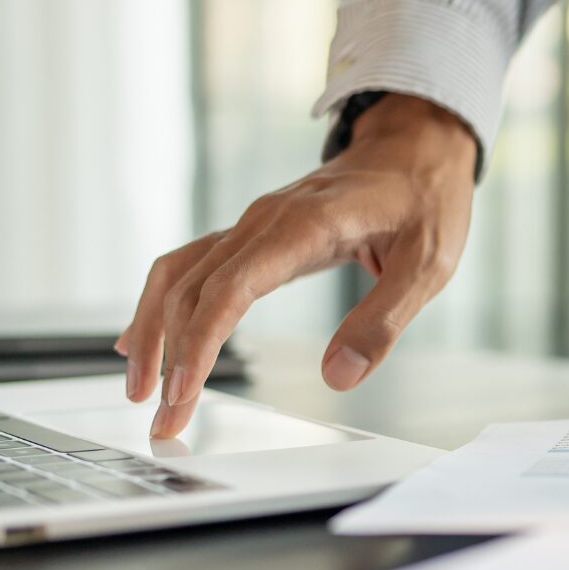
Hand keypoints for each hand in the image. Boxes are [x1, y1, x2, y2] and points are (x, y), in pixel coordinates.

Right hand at [120, 94, 477, 437]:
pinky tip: (144, 338)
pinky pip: (193, 264)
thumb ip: (383, 321)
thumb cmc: (426, 202)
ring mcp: (253, 224)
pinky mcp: (255, 233)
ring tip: (140, 391)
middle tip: (164, 420)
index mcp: (305, 226)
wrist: (416, 149)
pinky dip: (162, 302)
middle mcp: (264, 220)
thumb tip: (340, 376)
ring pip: (180, 276)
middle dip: (171, 359)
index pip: (230, 289)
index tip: (183, 393)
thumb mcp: (428, 266)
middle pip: (193, 290)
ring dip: (154, 333)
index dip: (200, 343)